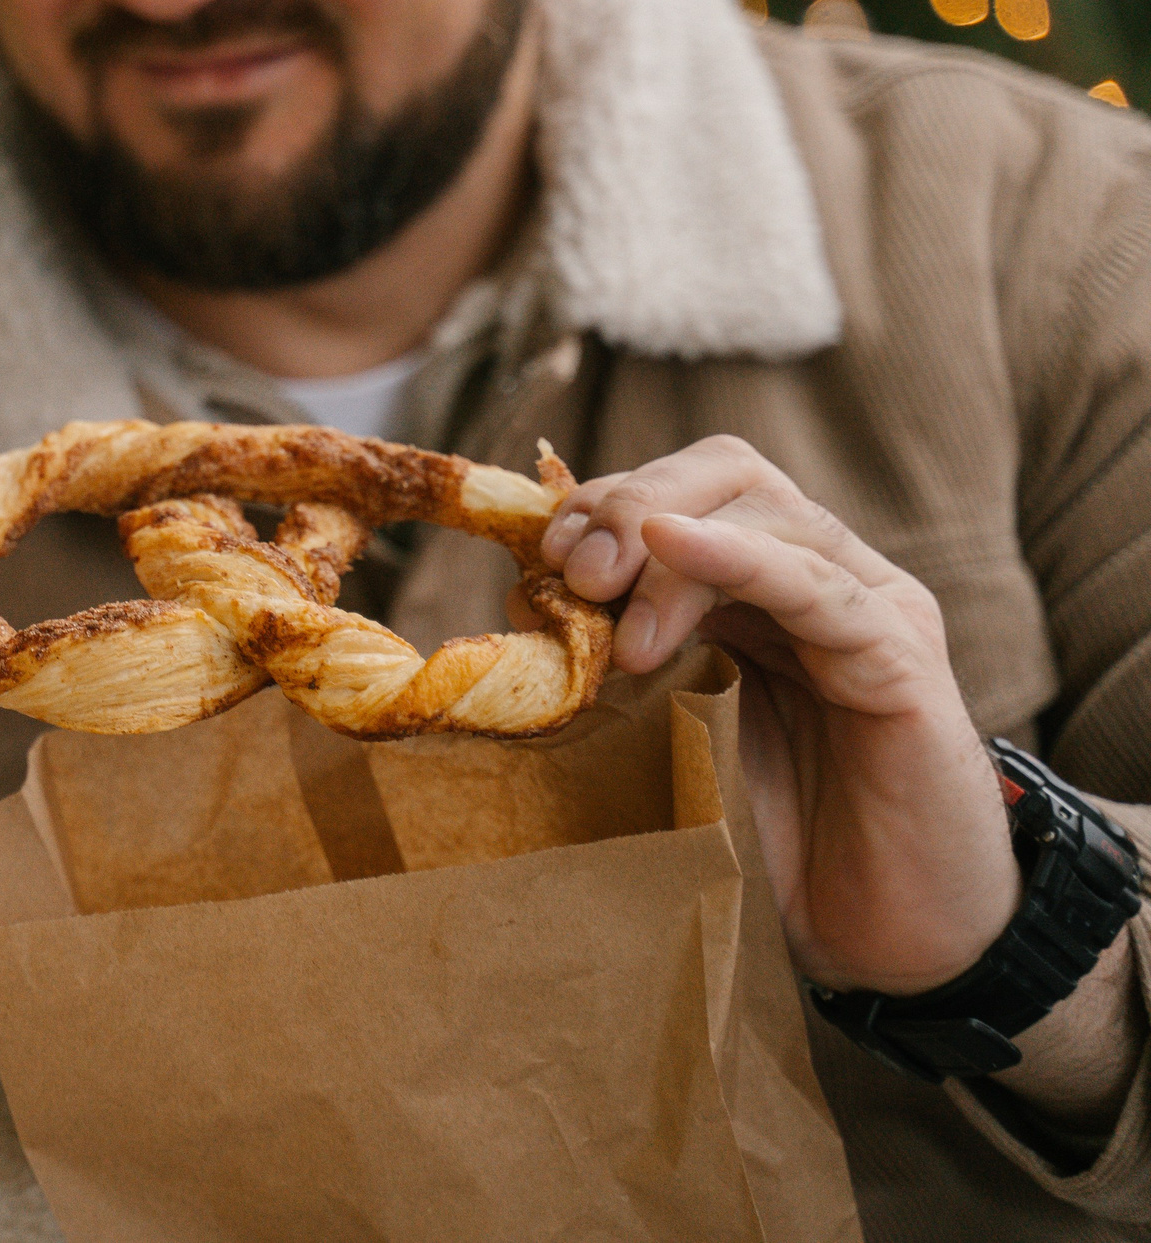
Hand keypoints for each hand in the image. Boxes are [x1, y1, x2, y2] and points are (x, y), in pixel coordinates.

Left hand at [539, 436, 1018, 995]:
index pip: (680, 490)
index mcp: (758, 588)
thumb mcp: (664, 739)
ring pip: (770, 515)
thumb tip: (517, 619)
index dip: (601, 503)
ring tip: (608, 616)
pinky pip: (823, 587)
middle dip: (630, 502)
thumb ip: (609, 673)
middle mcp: (820, 578)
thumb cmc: (767, 842)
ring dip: (667, 546)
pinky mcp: (904, 664)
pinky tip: (672, 544)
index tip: (539, 555)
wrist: (878, 944)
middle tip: (571, 571)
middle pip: (725, 476)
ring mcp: (872, 610)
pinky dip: (741, 556)